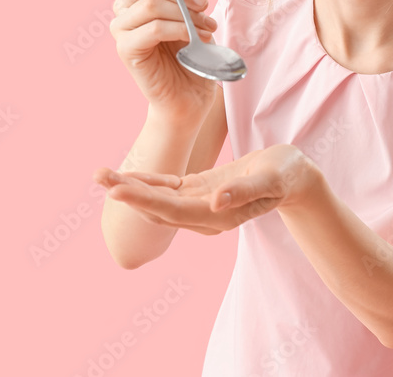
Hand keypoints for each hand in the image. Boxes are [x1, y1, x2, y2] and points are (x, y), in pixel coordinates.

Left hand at [91, 144, 320, 235]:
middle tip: (98, 176)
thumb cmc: (286, 176)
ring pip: (156, 199)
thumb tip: (216, 202)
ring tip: (100, 174)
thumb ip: (244, 192)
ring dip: (129, 189)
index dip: (142, 200)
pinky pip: (166, 189)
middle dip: (126, 194)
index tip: (116, 190)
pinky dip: (145, 182)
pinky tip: (126, 176)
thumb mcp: (271, 179)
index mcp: (217, 217)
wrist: (294, 178)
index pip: (172, 210)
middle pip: (156, 207)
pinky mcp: (199, 191)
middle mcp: (203, 215)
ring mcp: (199, 204)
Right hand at [110, 0, 219, 118]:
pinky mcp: (126, 50)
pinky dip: (178, 29)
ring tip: (206, 27)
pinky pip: (152, 28)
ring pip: (149, 3)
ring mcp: (121, 28)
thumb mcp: (191, 7)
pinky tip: (194, 38)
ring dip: (184, 12)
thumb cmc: (192, 52)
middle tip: (204, 7)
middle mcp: (124, 7)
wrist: (191, 95)